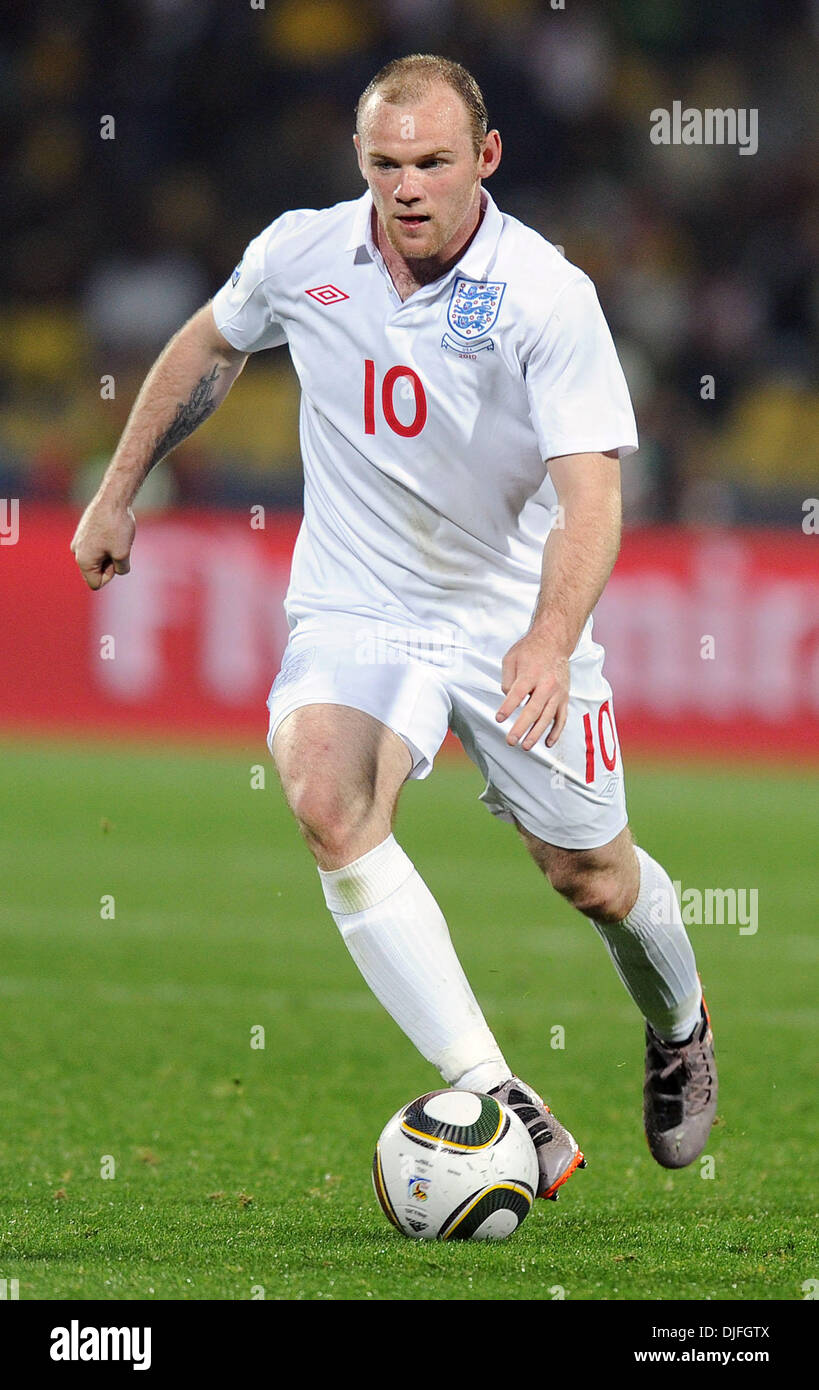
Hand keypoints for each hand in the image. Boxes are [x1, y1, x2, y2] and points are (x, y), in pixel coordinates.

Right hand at [70, 495, 135, 589]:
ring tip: (116, 536)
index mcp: (82, 560)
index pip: (96, 583)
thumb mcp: (123, 553)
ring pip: (98, 558)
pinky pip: (97, 546)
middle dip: (109, 564)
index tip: (116, 558)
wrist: (112, 498)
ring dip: (110, 553)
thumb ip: (120, 569)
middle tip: (118, 546)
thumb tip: (118, 569)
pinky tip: (113, 530)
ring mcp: (78, 540)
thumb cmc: (117, 526)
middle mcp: (76, 551)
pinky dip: (107, 542)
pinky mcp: (84, 531)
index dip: (110, 574)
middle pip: (96, 571)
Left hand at [496, 632, 569, 749]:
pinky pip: (562, 718)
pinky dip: (556, 732)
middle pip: (533, 709)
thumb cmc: (530, 651)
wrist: (554, 642)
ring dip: (537, 734)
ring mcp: (557, 692)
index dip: (508, 707)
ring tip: (526, 746)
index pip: (517, 693)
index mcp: (530, 674)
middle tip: (511, 740)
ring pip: (548, 717)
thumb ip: (507, 680)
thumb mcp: (511, 659)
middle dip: (521, 727)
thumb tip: (507, 697)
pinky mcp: (564, 697)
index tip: (499, 718)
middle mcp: (546, 684)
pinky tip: (548, 742)